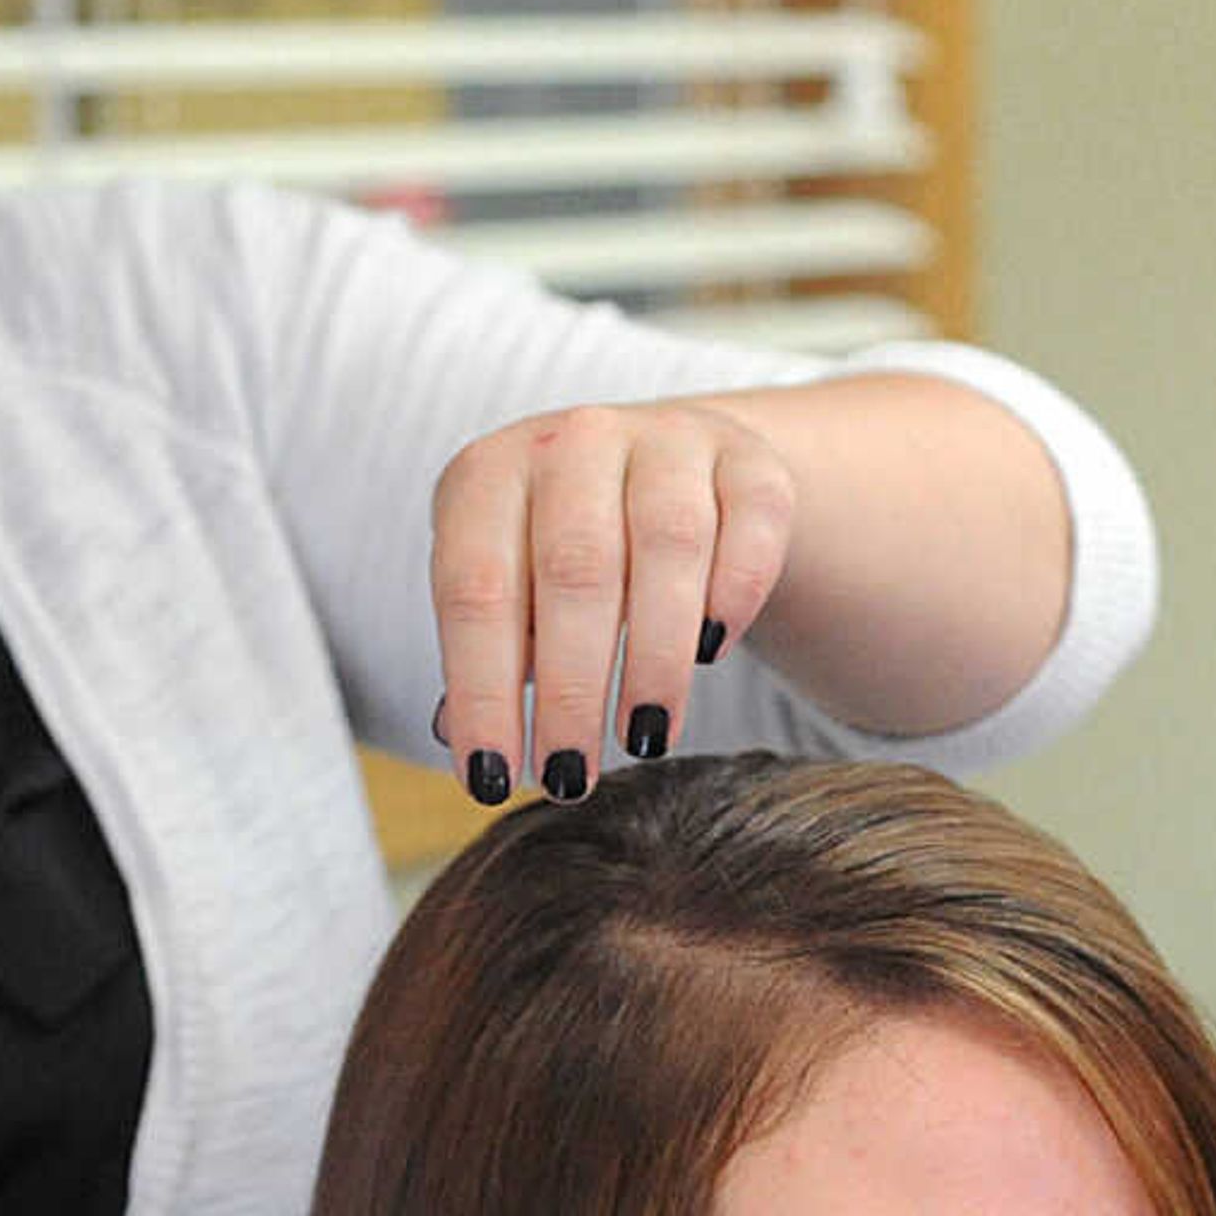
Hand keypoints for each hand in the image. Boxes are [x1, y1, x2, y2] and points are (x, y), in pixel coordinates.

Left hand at [430, 400, 793, 803]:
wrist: (665, 466)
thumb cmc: (562, 555)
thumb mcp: (508, 590)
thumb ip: (487, 660)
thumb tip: (463, 744)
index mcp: (489, 474)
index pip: (475, 588)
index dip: (483, 690)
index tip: (493, 777)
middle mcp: (574, 440)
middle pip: (575, 569)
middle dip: (570, 687)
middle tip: (571, 775)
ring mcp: (666, 438)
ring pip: (668, 544)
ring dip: (656, 657)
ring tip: (643, 737)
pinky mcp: (747, 457)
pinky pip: (752, 526)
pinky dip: (733, 596)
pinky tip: (710, 654)